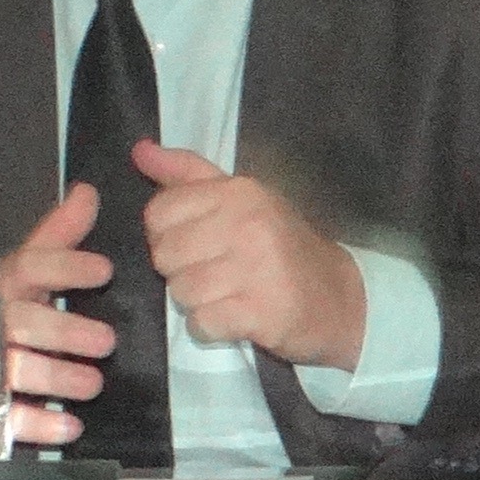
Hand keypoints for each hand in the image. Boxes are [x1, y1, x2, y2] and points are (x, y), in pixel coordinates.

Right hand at [0, 181, 116, 450]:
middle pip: (7, 319)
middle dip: (62, 329)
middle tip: (105, 341)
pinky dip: (30, 423)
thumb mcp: (9, 282)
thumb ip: (49, 245)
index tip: (103, 271)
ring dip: (51, 376)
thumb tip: (88, 194)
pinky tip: (67, 425)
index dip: (60, 265)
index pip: (16, 267)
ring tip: (91, 384)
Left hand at [131, 142, 366, 370]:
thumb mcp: (241, 200)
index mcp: (240, 191)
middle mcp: (249, 223)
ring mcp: (257, 269)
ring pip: (181, 292)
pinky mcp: (262, 312)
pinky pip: (202, 323)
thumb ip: (187, 175)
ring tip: (228, 296)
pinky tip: (234, 319)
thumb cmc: (281, 247)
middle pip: (165, 255)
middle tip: (217, 274)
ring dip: (198, 302)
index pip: (159, 212)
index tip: (199, 244)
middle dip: (182, 271)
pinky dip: (211, 329)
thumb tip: (140, 150)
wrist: (339, 298)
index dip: (167, 235)